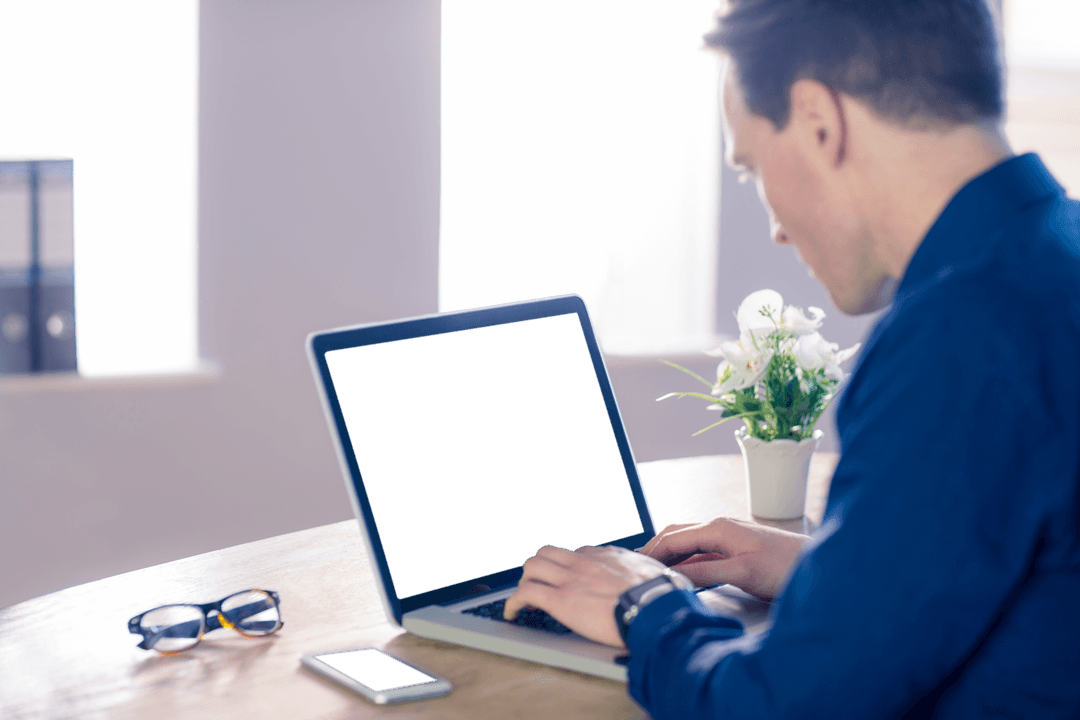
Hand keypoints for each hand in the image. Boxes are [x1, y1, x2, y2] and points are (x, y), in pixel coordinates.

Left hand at [503, 545, 670, 647]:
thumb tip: (666, 581)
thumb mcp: (660, 575)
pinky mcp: (561, 599)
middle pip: (548, 552)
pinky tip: (513, 613)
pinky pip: (526, 593)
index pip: (579, 553)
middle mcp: (586, 561)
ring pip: (532, 566)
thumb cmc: (663, 596)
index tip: (570, 579)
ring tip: (525, 598)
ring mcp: (571, 578)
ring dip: (526, 581)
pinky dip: (514, 602)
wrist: (655, 607)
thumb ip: (652, 575)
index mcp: (609, 556)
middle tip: (540, 584)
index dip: (570, 567)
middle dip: (540, 567)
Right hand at [639, 517, 809, 598]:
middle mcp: (722, 528)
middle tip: (637, 568)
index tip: (634, 567)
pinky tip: (684, 575)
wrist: (822, 569)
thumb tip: (676, 576)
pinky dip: (688, 562)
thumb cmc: (788, 566)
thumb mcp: (743, 573)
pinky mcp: (739, 551)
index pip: (673, 538)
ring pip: (690, 545)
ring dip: (671, 556)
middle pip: (678, 535)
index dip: (652, 552)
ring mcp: (730, 539)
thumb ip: (707, 573)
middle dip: (656, 549)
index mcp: (719, 528)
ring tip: (654, 572)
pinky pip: (704, 554)